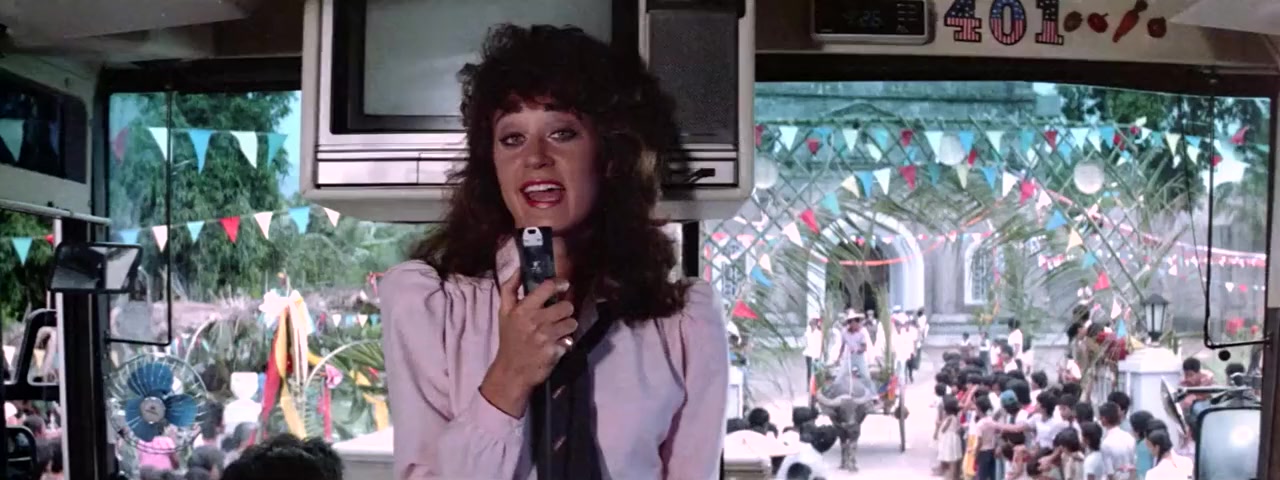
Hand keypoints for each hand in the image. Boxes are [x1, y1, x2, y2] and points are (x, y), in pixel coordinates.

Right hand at [479, 272, 577, 417]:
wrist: (511, 371)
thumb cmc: (509, 339)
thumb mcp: (504, 313)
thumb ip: (509, 289)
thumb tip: (519, 268)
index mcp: (523, 309)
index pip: (547, 287)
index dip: (559, 284)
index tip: (564, 285)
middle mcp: (535, 321)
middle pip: (566, 306)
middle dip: (565, 310)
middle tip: (559, 315)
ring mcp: (546, 337)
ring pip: (572, 322)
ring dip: (568, 326)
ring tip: (559, 330)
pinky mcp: (554, 351)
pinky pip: (570, 340)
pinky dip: (566, 342)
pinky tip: (556, 344)